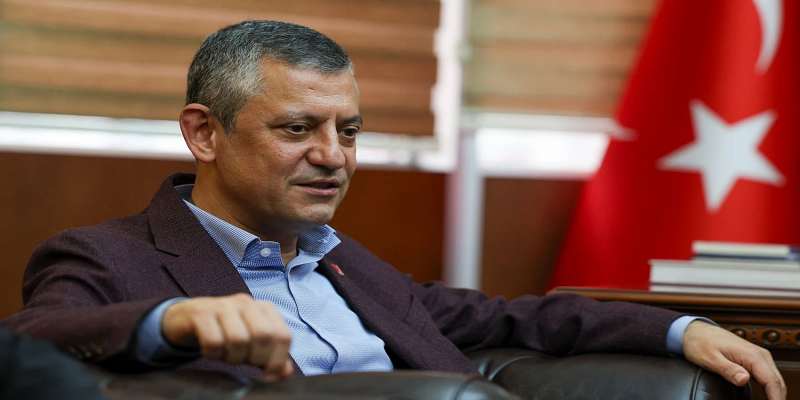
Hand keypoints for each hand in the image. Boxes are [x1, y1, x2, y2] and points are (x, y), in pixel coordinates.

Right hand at [161, 293, 292, 380]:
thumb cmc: (225, 331)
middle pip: (263, 336)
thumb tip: (285, 372)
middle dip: (254, 358)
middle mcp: (246, 302)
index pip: (283, 335)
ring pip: (238, 340)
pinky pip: (213, 341)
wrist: (187, 318)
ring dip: (232, 357)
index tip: (268, 376)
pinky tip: (211, 351)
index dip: (278, 360)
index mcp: (264, 308)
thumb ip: (271, 357)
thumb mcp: (252, 343)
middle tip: (242, 361)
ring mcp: (223, 305)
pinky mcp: (201, 313)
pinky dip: (213, 354)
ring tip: (226, 355)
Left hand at [682, 321, 785, 399]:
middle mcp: (759, 354)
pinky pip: (768, 375)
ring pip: (774, 378)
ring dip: (775, 393)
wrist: (695, 330)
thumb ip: (728, 370)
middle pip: (777, 382)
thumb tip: (745, 379)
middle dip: (777, 397)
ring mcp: (757, 355)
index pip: (771, 381)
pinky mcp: (754, 358)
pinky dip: (770, 387)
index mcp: (751, 355)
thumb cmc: (700, 343)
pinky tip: (767, 396)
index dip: (776, 398)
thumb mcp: (710, 359)